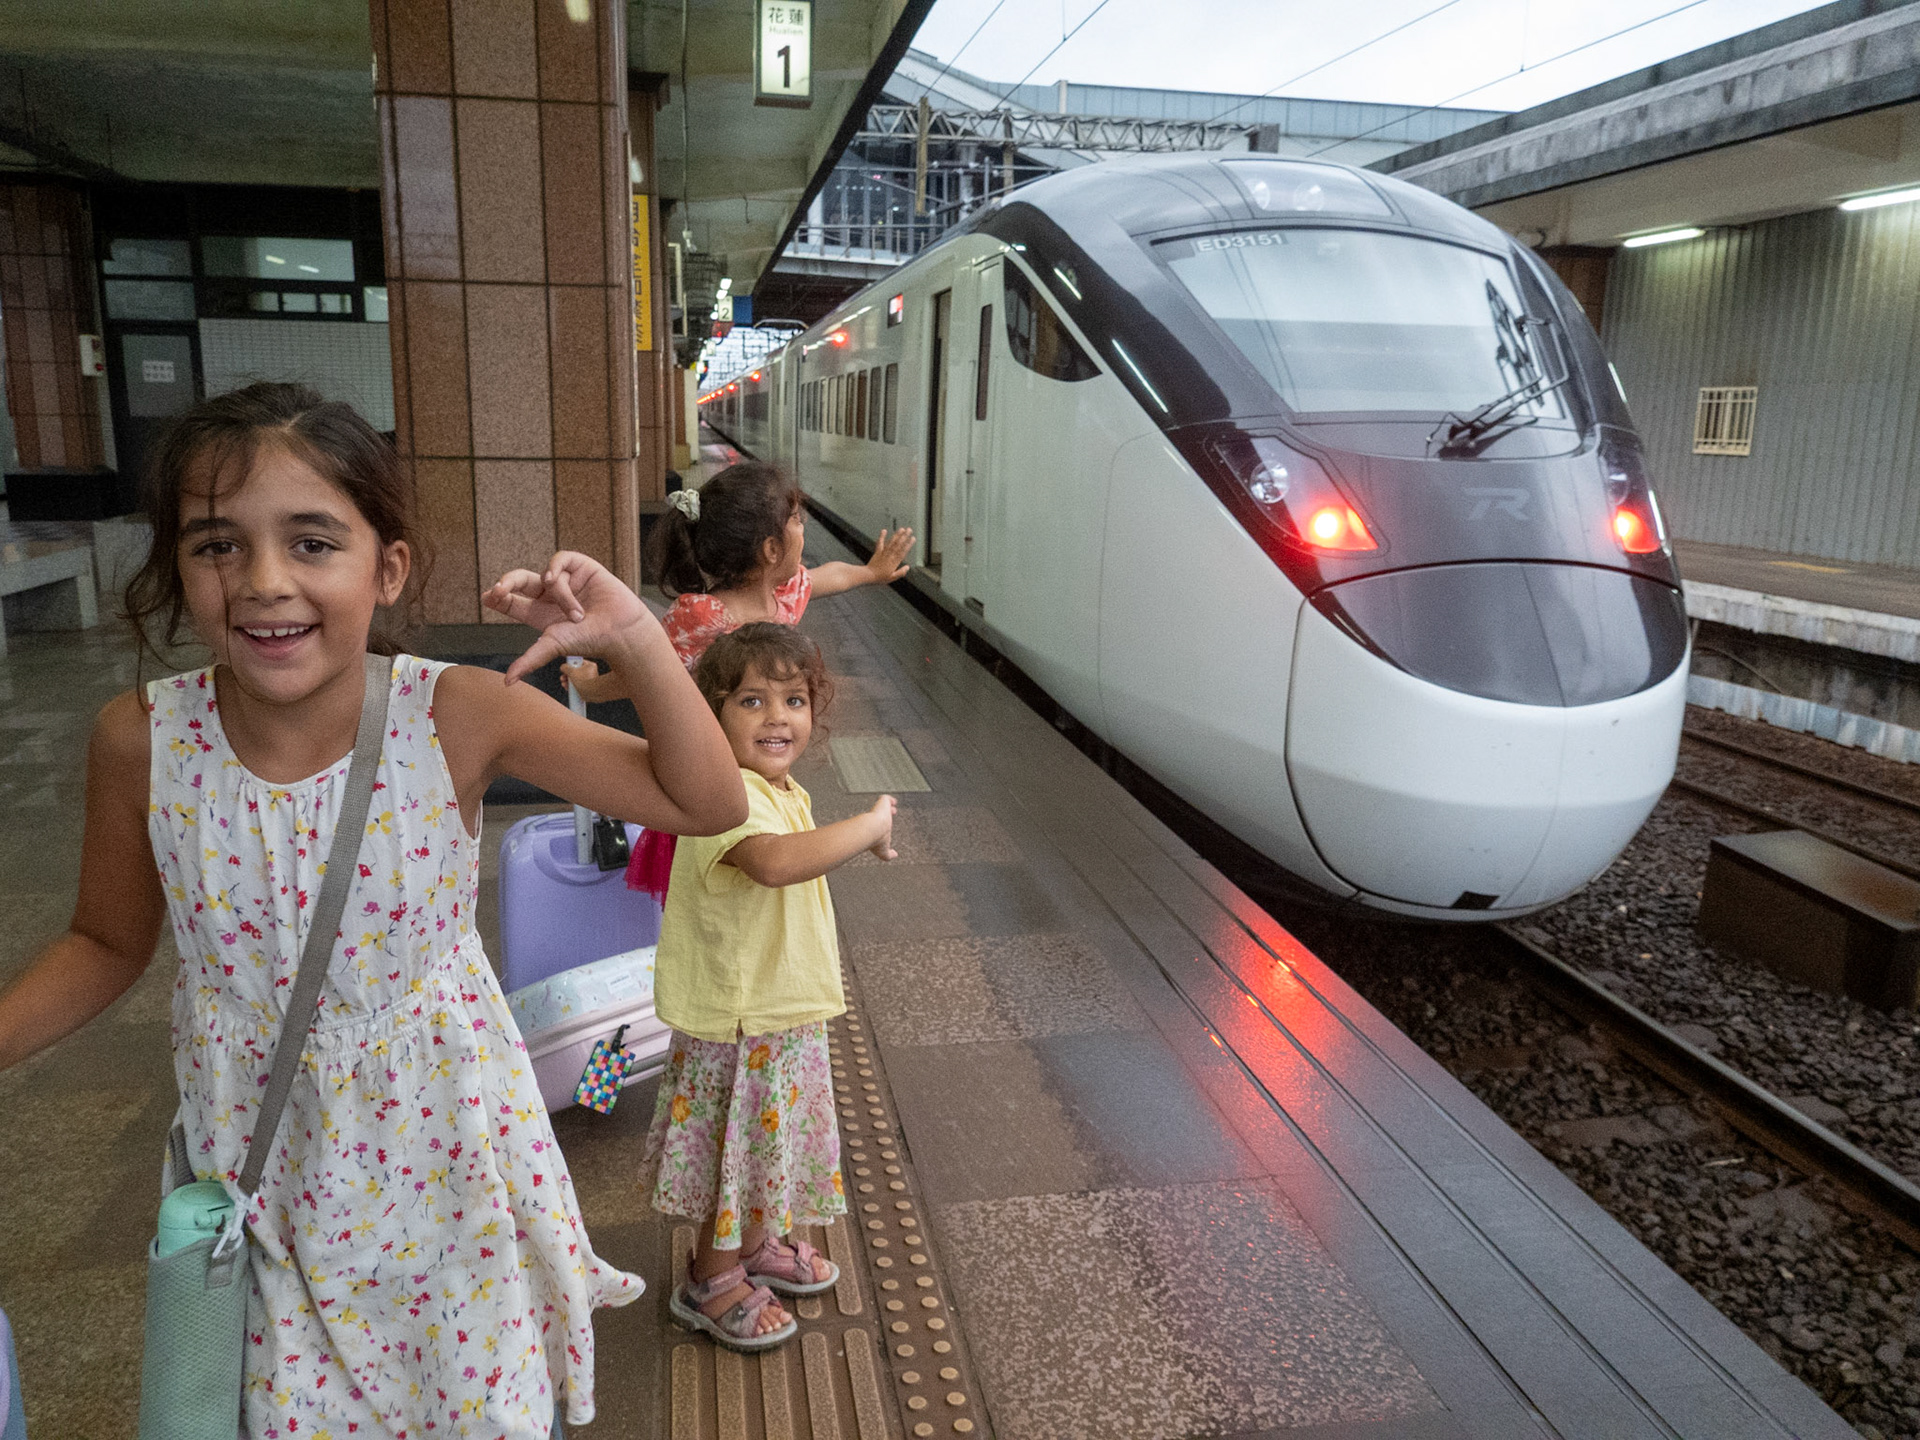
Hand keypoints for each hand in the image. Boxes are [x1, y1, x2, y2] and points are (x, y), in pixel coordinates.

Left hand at [483, 551, 650, 684]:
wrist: (621, 631)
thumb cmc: (591, 640)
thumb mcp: (552, 646)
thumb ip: (529, 660)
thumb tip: (507, 682)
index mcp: (540, 613)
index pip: (512, 601)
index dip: (498, 596)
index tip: (488, 596)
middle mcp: (551, 596)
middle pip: (520, 581)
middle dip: (507, 583)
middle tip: (499, 590)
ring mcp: (567, 580)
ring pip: (546, 576)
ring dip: (559, 596)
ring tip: (578, 614)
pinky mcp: (582, 567)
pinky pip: (560, 559)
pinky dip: (556, 569)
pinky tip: (557, 580)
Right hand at [560, 659, 600, 692]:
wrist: (593, 694)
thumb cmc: (584, 681)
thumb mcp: (572, 672)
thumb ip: (566, 668)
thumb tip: (563, 667)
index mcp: (589, 665)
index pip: (578, 662)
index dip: (570, 665)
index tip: (565, 669)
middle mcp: (590, 672)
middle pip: (575, 671)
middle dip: (567, 675)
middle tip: (562, 678)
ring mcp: (589, 680)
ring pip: (576, 679)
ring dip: (567, 681)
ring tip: (563, 684)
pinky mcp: (587, 687)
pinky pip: (578, 685)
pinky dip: (572, 686)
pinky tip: (566, 688)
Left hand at [864, 528, 914, 584]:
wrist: (868, 575)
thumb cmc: (880, 578)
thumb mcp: (892, 578)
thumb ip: (901, 572)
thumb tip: (908, 567)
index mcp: (894, 562)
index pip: (903, 551)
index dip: (908, 544)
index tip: (913, 538)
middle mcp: (890, 555)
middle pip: (898, 544)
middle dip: (904, 536)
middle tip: (909, 530)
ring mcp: (883, 553)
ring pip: (891, 542)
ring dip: (897, 535)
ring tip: (902, 529)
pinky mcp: (877, 552)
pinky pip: (880, 543)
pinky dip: (882, 536)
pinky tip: (884, 530)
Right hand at [867, 794, 897, 861]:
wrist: (872, 830)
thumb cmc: (877, 841)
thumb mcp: (884, 852)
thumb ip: (889, 855)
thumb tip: (895, 855)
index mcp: (878, 830)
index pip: (881, 826)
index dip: (885, 824)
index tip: (888, 823)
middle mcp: (877, 820)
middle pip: (882, 815)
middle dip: (888, 813)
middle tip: (892, 812)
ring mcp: (879, 811)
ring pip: (883, 806)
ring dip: (888, 805)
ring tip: (893, 807)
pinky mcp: (882, 803)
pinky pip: (886, 798)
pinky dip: (890, 799)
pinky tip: (893, 801)